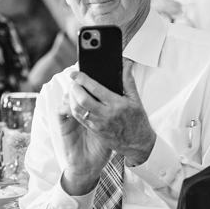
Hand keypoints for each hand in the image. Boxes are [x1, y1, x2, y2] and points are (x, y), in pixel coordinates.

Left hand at [60, 62, 156, 191]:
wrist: (137, 143)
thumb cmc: (137, 121)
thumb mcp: (136, 100)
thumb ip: (128, 81)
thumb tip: (126, 64)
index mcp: (117, 105)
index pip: (95, 89)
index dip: (83, 79)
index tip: (76, 73)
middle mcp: (105, 115)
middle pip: (82, 100)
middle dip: (74, 88)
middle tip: (73, 81)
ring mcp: (98, 124)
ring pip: (77, 110)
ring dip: (71, 98)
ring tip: (73, 90)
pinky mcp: (93, 130)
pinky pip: (79, 118)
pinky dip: (73, 108)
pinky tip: (74, 101)